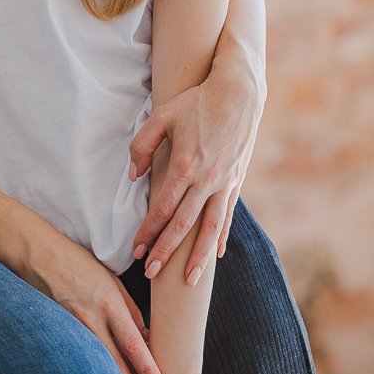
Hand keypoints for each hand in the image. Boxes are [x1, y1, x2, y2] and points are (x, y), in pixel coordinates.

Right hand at [37, 237, 164, 373]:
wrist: (37, 253)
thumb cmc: (78, 264)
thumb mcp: (111, 281)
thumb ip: (129, 311)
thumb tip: (146, 339)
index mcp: (110, 303)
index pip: (134, 342)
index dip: (147, 368)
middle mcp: (92, 317)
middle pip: (116, 360)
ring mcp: (71, 326)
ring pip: (96, 364)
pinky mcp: (56, 330)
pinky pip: (77, 357)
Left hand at [128, 64, 262, 282]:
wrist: (239, 93)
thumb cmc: (195, 102)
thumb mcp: (161, 116)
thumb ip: (141, 146)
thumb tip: (133, 177)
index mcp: (184, 166)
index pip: (162, 210)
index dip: (147, 233)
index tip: (135, 251)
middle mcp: (206, 180)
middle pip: (182, 225)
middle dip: (165, 252)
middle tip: (149, 273)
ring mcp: (224, 183)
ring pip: (209, 228)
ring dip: (196, 257)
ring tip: (187, 281)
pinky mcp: (236, 181)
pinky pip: (226, 216)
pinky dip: (219, 237)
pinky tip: (213, 256)